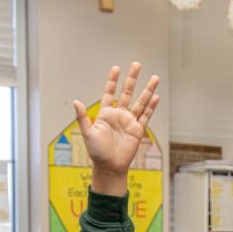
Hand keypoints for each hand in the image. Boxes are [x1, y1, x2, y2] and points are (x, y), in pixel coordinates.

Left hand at [73, 62, 159, 193]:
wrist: (109, 167)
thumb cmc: (96, 152)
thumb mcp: (87, 133)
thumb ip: (82, 117)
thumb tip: (76, 101)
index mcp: (106, 114)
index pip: (110, 93)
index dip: (113, 81)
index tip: (116, 68)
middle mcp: (119, 115)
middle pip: (127, 92)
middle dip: (132, 79)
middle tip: (137, 65)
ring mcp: (130, 122)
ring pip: (140, 102)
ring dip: (148, 90)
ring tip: (155, 78)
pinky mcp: (138, 130)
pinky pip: (146, 116)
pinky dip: (151, 106)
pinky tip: (156, 97)